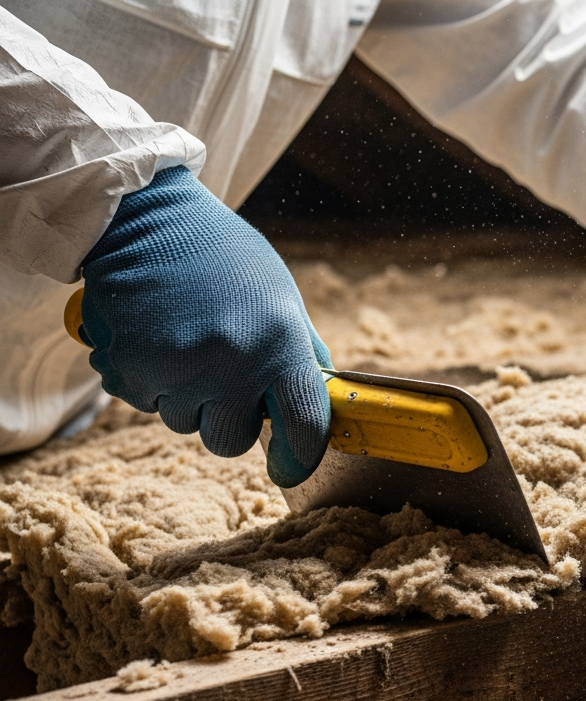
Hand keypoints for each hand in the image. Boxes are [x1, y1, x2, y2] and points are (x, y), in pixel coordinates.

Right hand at [79, 166, 330, 486]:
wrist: (142, 215)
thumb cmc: (221, 256)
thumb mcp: (279, 296)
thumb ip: (300, 352)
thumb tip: (321, 403)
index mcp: (280, 342)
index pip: (304, 424)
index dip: (300, 456)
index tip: (291, 465)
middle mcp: (231, 362)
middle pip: (232, 440)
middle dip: (228, 420)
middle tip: (222, 379)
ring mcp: (177, 368)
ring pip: (184, 423)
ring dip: (185, 396)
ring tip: (184, 341)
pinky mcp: (129, 368)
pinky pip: (144, 402)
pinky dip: (149, 380)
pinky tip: (154, 337)